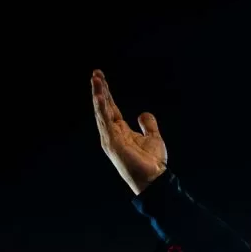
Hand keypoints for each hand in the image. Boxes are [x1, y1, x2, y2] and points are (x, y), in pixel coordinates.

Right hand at [91, 70, 167, 194]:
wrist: (155, 179)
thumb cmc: (152, 162)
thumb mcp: (153, 137)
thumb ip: (148, 124)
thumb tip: (143, 113)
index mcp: (120, 131)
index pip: (111, 108)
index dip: (106, 93)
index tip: (101, 78)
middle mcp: (112, 134)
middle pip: (103, 107)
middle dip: (99, 90)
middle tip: (96, 73)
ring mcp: (110, 138)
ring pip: (101, 112)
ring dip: (98, 95)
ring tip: (95, 79)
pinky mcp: (112, 143)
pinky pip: (105, 122)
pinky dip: (101, 109)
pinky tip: (99, 96)